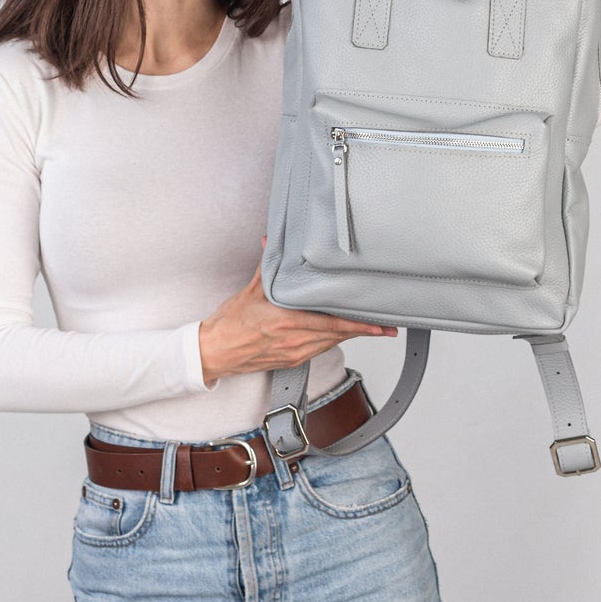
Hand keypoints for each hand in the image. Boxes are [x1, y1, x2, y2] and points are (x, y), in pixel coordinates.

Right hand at [198, 236, 398, 385]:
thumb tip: (271, 241)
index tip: (379, 325)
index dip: (359, 325)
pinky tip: (338, 332)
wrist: (215, 352)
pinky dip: (331, 339)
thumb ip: (267, 265)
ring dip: (349, 334)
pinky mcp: (292, 360)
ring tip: (369, 327)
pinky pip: (319, 349)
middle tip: (385, 325)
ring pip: (331, 343)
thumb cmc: (230, 324)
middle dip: (362, 329)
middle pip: (338, 335)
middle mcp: (294, 340)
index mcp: (286, 321)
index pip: (332, 324)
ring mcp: (294, 353)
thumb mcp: (250, 290)